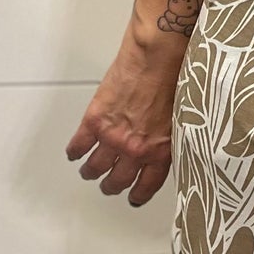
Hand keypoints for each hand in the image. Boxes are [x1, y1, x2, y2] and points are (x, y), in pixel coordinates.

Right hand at [66, 46, 177, 205]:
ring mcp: (112, 137)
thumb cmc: (174, 77)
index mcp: (160, 151)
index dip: (138, 195)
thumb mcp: (180, 119)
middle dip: (112, 185)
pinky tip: (74, 153)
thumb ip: (167, 139)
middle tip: (109, 185)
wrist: (157, 55)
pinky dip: (74, 151)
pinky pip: (79, 145)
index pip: (146, 185)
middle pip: (117, 180)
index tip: (133, 198)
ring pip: (95, 167)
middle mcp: (135, 150)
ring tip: (89, 171)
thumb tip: (160, 148)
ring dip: (90, 172)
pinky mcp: (94, 120)